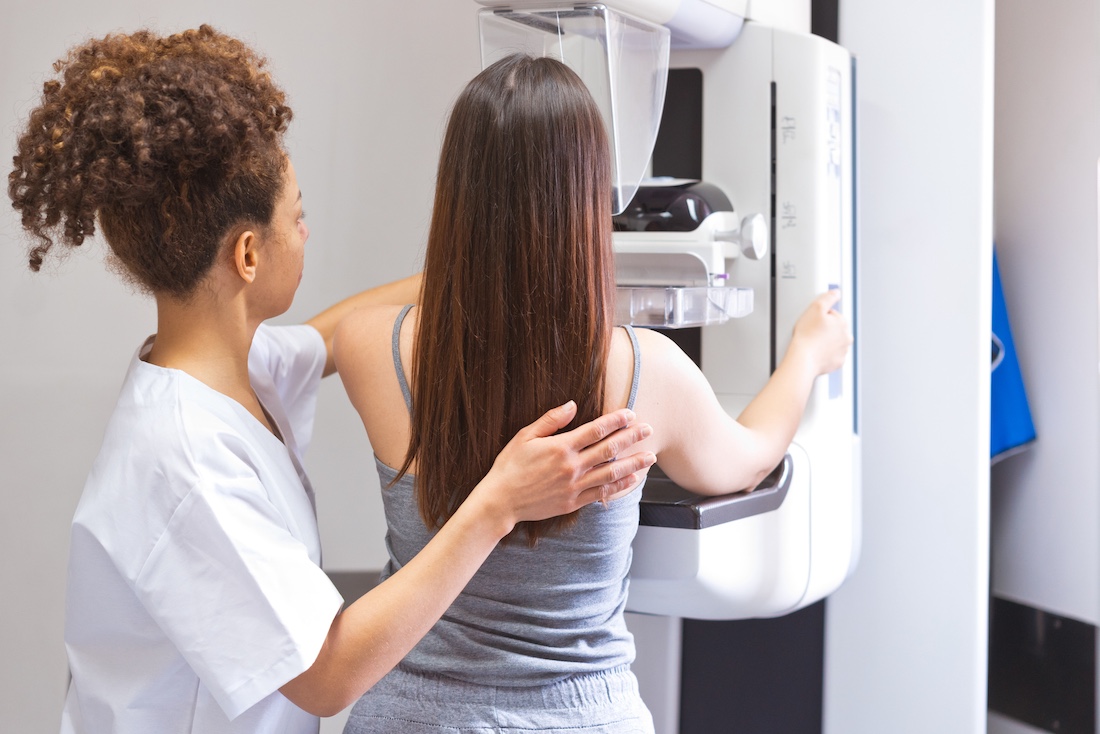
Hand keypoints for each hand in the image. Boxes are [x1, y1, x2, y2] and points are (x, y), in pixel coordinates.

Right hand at [474, 401, 655, 528]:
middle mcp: (571, 466)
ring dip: (634, 464)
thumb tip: (572, 405)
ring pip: (612, 473)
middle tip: (648, 430)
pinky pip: (602, 493)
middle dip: (632, 438)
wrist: (501, 501)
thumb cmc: (509, 466)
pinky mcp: (573, 502)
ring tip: (650, 457)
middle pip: (609, 449)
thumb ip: (551, 420)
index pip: (595, 430)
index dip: (616, 421)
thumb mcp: (524, 436)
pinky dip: (620, 486)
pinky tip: (632, 480)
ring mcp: (574, 486)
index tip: (630, 414)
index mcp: (561, 447)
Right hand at [790, 289, 851, 375]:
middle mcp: (847, 338)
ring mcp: (843, 351)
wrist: (803, 359)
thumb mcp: (815, 308)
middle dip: (825, 329)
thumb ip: (828, 297)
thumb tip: (836, 293)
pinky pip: (831, 355)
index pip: (833, 315)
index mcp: (843, 323)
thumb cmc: (807, 336)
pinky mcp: (837, 363)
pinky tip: (816, 352)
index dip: (821, 317)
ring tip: (813, 343)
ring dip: (825, 341)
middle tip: (811, 332)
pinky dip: (825, 354)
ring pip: (833, 343)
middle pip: (834, 329)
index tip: (813, 322)